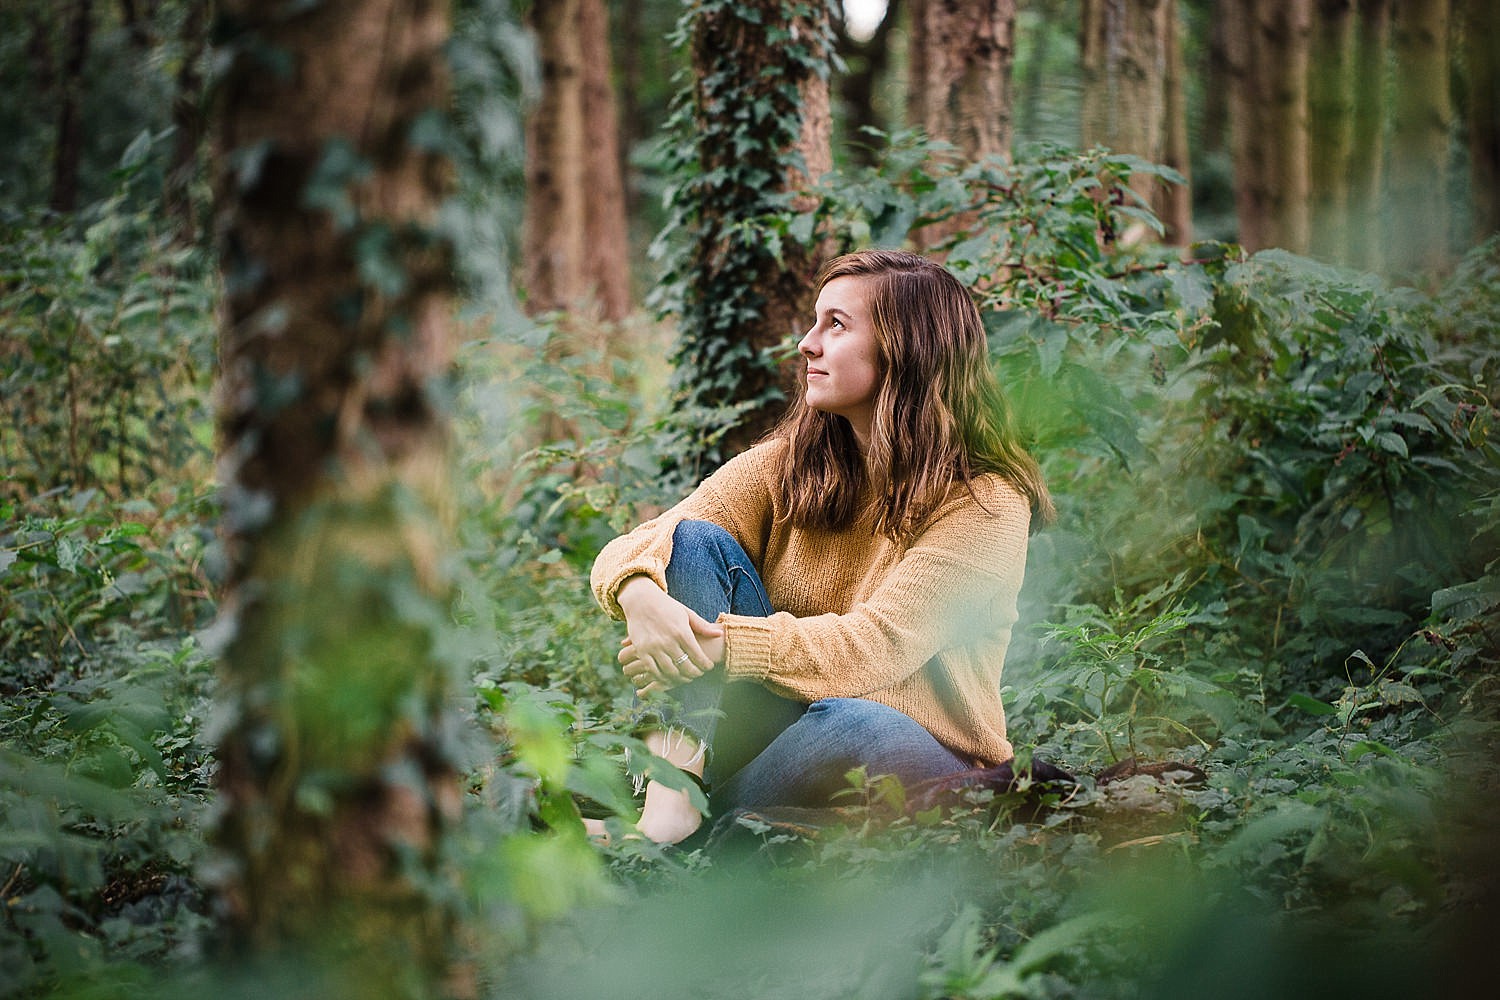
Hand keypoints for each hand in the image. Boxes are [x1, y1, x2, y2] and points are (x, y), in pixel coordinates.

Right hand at [617, 575, 723, 694]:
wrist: (640, 600)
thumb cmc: (666, 606)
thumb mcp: (686, 613)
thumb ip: (702, 626)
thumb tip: (720, 634)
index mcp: (681, 631)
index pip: (697, 655)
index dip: (705, 665)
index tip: (709, 667)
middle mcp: (667, 641)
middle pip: (685, 667)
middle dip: (695, 674)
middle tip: (698, 674)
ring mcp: (653, 647)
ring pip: (670, 672)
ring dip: (680, 678)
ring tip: (685, 677)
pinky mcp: (641, 651)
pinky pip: (653, 671)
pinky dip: (662, 678)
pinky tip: (668, 677)